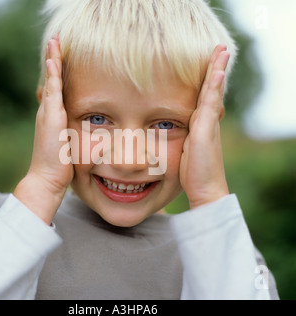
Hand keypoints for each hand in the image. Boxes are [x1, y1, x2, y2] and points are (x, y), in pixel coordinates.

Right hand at [14, 35, 73, 223]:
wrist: (47, 178)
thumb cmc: (59, 166)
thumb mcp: (67, 146)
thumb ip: (70, 135)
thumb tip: (78, 133)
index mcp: (53, 117)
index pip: (56, 89)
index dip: (58, 72)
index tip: (60, 57)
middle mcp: (47, 112)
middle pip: (51, 80)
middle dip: (53, 60)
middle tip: (55, 41)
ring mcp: (47, 113)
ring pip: (51, 81)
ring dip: (52, 60)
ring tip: (54, 42)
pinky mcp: (50, 117)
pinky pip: (53, 91)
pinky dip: (53, 75)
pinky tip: (54, 60)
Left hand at [179, 44, 229, 208]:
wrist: (205, 189)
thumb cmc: (193, 173)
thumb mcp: (184, 150)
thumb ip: (182, 137)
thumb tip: (170, 130)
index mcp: (200, 125)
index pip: (204, 96)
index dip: (208, 79)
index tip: (211, 63)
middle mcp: (207, 122)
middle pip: (212, 89)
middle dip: (215, 68)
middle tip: (221, 49)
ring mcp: (208, 125)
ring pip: (213, 92)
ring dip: (217, 71)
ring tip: (222, 51)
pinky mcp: (205, 131)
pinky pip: (210, 105)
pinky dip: (214, 88)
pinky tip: (217, 73)